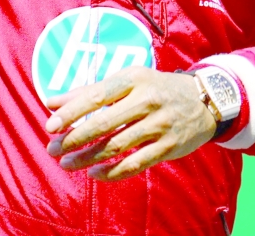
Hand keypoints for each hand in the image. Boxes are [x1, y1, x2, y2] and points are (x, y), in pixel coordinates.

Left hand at [45, 68, 215, 181]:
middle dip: (75, 138)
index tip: (50, 125)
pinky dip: (113, 172)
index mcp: (133, 79)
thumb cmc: (154, 87)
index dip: (72, 111)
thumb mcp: (126, 80)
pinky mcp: (168, 147)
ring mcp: (159, 125)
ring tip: (67, 164)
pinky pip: (136, 163)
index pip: (97, 95)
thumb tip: (51, 102)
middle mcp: (147, 100)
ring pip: (118, 146)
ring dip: (88, 158)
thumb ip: (89, 91)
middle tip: (53, 149)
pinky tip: (94, 175)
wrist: (203, 99)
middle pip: (105, 123)